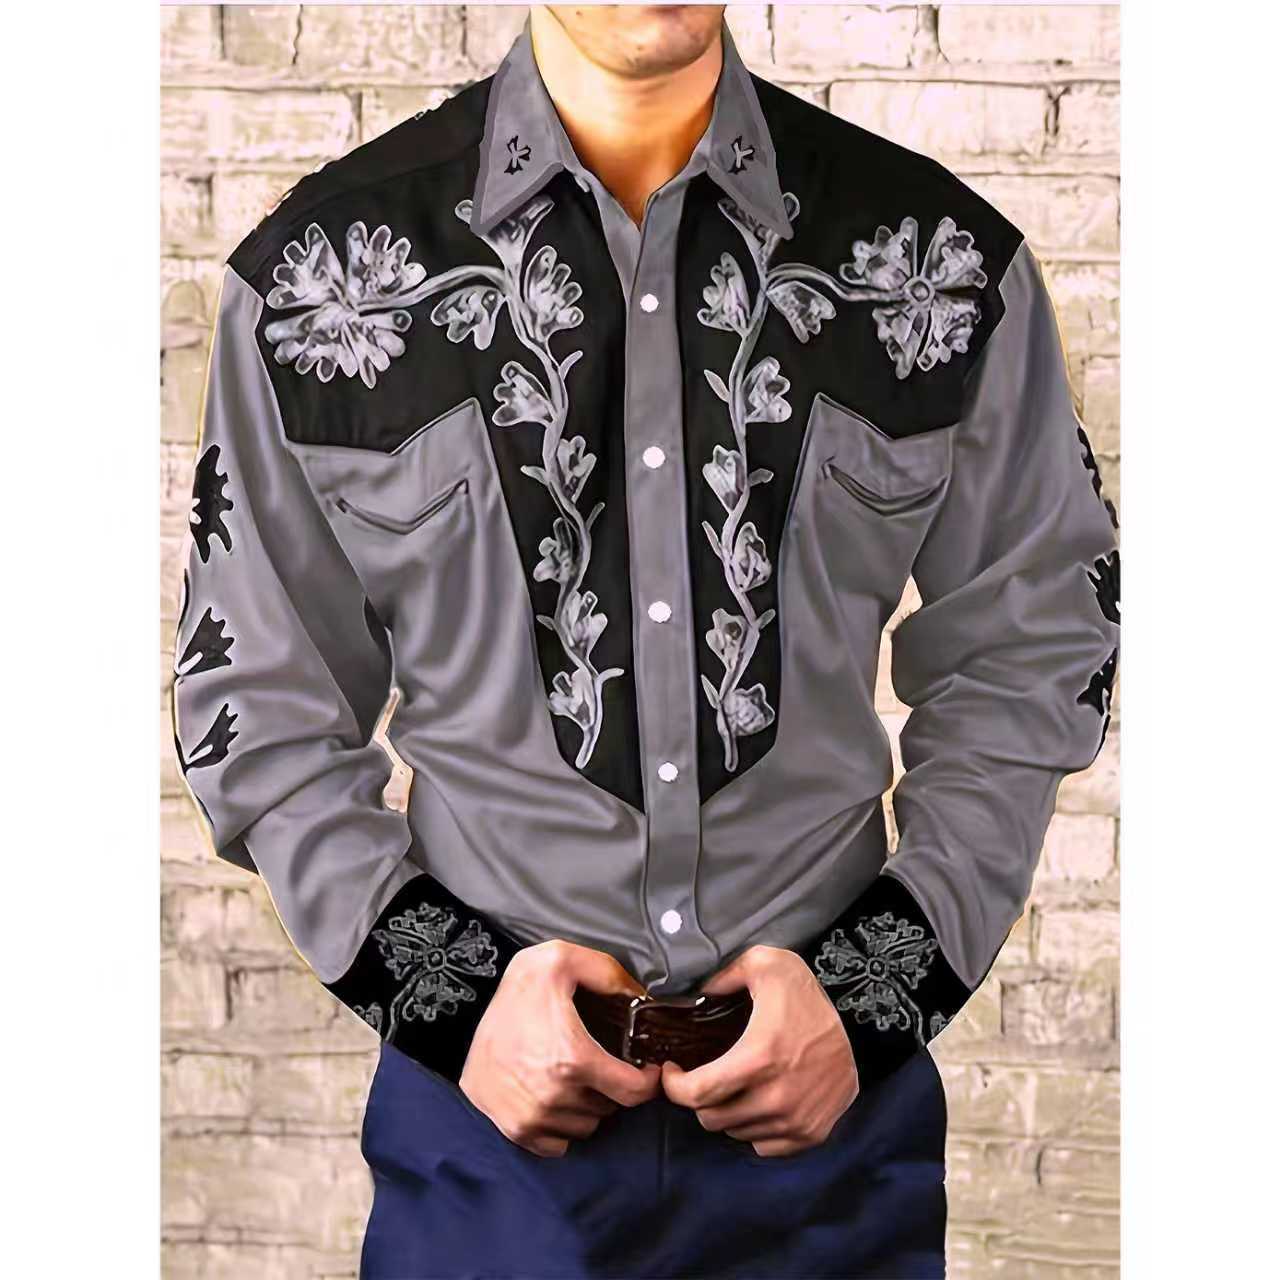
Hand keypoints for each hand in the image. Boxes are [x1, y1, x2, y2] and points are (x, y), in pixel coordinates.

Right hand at [459, 939, 661, 1156]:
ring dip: (587, 1104)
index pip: (634, 1092)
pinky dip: (562, 1124)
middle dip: (612, 1085)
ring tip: (572, 1074)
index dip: (647, 1079)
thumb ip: (611, 975)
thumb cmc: (517, 990)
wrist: (458, 1014)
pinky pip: (558, 1142)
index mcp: (572, 1059)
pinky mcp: (514, 1130)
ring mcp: (531, 1118)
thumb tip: (645, 1001)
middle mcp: (553, 1097)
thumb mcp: (563, 958)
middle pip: (610, 1107)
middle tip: (598, 1059)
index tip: (644, 1068)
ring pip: (586, 1125)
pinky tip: (554, 1094)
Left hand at [661, 946, 857, 1157]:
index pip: (697, 1093)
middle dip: (701, 1097)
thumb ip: (722, 972)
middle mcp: (777, 1097)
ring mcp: (796, 1120)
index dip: (674, 1086)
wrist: (862, 1024)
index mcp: (759, 1058)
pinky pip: (763, 1144)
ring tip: (736, 1084)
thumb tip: (691, 990)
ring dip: (728, 1112)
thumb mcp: (765, 963)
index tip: (672, 1070)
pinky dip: (754, 1127)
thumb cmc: (805, 996)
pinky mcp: (811, 1133)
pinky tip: (758, 1100)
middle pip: (712, 1119)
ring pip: (736, 1133)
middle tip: (707, 1075)